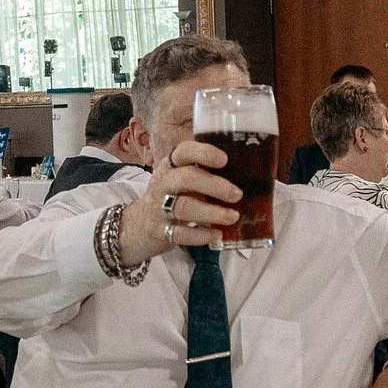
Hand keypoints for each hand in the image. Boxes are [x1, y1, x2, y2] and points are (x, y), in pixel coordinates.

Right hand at [116, 141, 242, 264]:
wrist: (138, 226)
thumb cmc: (170, 197)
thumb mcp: (181, 180)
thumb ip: (204, 174)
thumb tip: (249, 173)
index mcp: (171, 166)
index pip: (183, 151)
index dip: (204, 153)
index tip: (224, 160)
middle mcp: (164, 183)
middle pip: (186, 178)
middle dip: (214, 185)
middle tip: (237, 194)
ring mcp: (159, 208)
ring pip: (184, 207)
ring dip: (211, 212)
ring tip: (233, 217)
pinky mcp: (160, 231)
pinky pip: (180, 233)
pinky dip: (200, 235)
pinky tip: (217, 235)